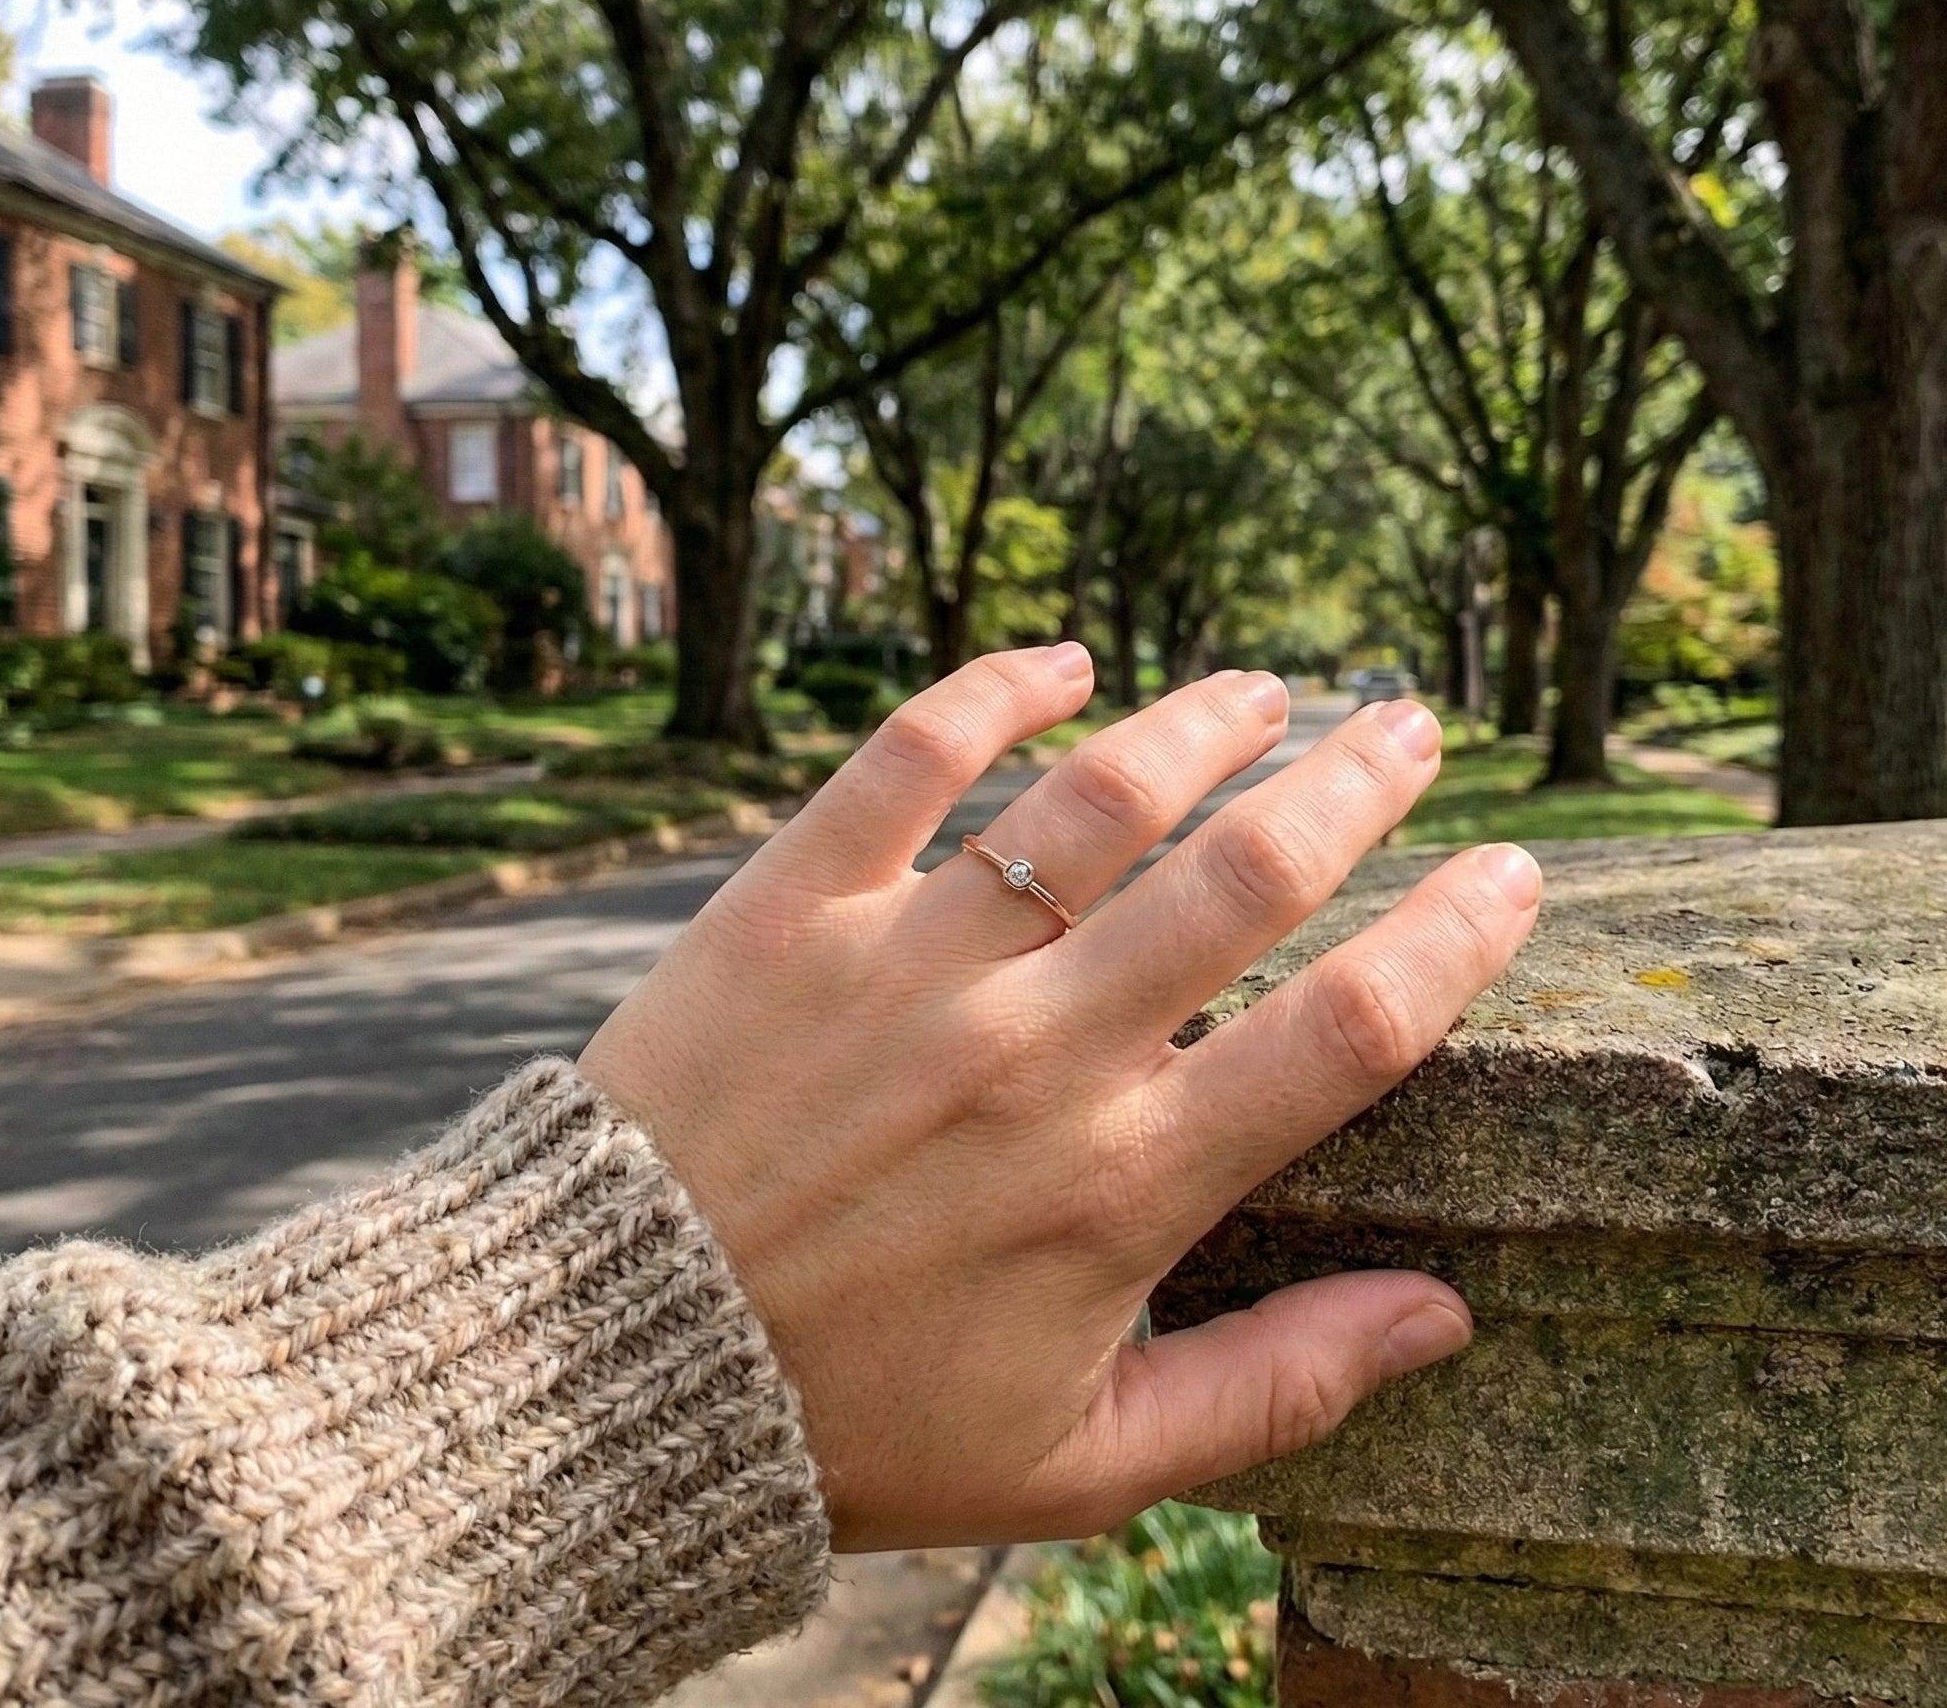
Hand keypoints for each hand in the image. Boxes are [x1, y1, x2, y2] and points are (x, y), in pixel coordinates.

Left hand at [579, 647, 1538, 1549]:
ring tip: (1268, 685)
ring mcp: (912, 960)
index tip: (1509, 874)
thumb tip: (1443, 1318)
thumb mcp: (1079, 1463)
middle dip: (1356, 786)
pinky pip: (908, 759)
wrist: (611, 1365)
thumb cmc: (852, 1421)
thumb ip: (1274, 1391)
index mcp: (1122, 1180)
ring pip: (1098, 797)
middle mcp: (1036, 1047)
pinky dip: (993, 691)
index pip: (1347, 1029)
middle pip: (1246, 875)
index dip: (1455, 938)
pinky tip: (1061, 658)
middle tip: (1409, 726)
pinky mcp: (794, 903)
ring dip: (1202, 721)